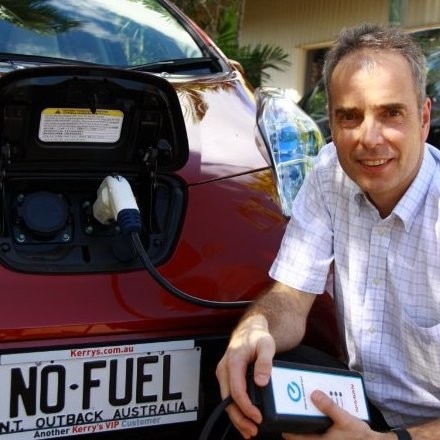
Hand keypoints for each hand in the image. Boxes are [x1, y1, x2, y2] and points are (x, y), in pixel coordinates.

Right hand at [216, 314, 275, 437]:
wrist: (249, 330)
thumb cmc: (257, 336)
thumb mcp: (266, 345)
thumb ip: (265, 362)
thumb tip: (261, 381)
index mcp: (233, 361)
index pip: (236, 389)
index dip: (246, 406)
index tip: (257, 416)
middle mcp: (224, 368)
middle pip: (228, 399)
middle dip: (240, 417)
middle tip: (253, 430)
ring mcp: (223, 373)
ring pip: (226, 400)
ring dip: (237, 417)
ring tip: (250, 430)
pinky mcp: (226, 377)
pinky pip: (229, 396)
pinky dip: (236, 409)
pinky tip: (244, 418)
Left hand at [282, 391, 383, 439]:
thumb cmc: (360, 437)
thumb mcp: (345, 419)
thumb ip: (330, 407)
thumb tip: (314, 395)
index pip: (295, 438)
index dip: (287, 428)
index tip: (281, 415)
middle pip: (301, 435)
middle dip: (296, 423)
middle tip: (292, 407)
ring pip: (310, 434)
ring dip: (307, 422)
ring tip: (305, 407)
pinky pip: (318, 433)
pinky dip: (316, 424)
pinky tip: (319, 412)